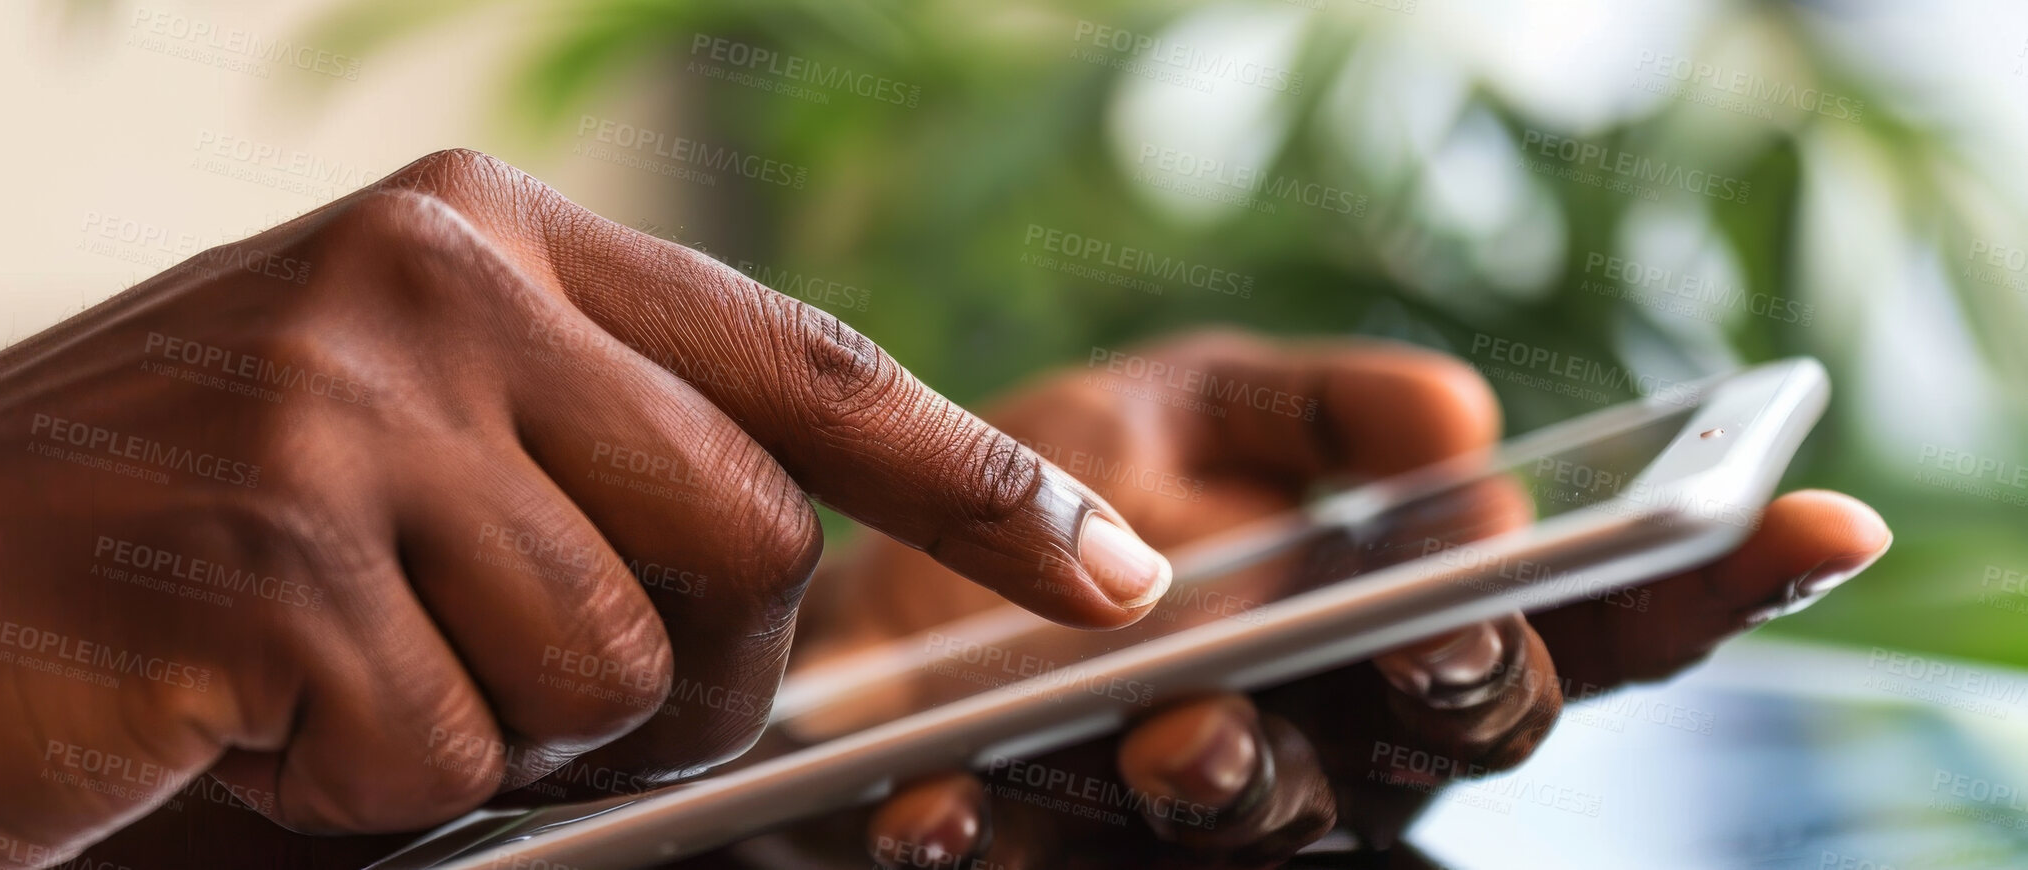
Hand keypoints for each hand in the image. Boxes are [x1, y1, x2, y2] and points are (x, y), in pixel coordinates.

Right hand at [0, 150, 1178, 865]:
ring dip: (493, 734)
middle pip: (741, 543)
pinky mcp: (270, 543)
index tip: (1109, 573)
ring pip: (608, 663)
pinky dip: (364, 786)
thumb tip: (793, 570)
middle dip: (681, 682)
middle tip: (520, 702)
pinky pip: (450, 750)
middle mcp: (433, 281)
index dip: (975, 481)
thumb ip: (582, 458)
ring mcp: (349, 399)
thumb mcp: (388, 447)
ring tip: (331, 685)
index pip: (801, 359)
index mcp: (485, 238)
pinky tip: (243, 721)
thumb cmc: (140, 550)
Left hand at [810, 331, 1889, 867]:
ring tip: (1179, 734)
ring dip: (1239, 779)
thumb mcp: (1169, 410)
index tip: (1812, 522)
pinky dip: (980, 843)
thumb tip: (1461, 423)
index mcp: (1383, 627)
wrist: (846, 588)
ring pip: (1272, 827)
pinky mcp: (1040, 854)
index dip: (1706, 586)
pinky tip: (936, 815)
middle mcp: (1325, 739)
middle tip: (1436, 641)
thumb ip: (1311, 412)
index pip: (1578, 623)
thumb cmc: (1037, 500)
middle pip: (1454, 743)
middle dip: (1464, 692)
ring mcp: (1189, 818)